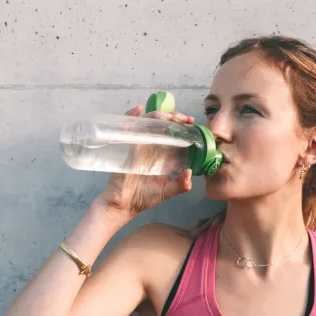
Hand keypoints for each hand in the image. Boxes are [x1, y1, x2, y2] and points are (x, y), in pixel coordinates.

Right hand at [94, 104, 194, 219]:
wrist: (123, 205)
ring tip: (169, 117)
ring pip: (147, 122)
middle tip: (184, 119)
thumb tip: (191, 172)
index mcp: (160, 154)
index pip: (172, 133)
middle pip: (161, 124)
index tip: (191, 122)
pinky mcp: (127, 147)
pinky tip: (138, 110)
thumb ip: (182, 184)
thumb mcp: (168, 190)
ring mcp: (137, 145)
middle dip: (173, 117)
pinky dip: (131, 116)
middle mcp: (150, 146)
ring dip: (158, 115)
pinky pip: (128, 128)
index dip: (181, 125)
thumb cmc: (143, 198)